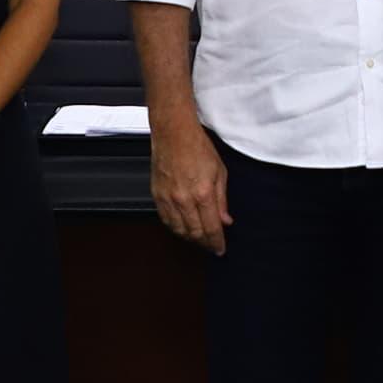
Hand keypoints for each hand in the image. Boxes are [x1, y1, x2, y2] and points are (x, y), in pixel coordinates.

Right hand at [150, 113, 229, 253]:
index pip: (211, 228)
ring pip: (179, 230)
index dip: (217, 243)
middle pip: (195, 233)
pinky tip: (183, 228)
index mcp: (203, 194)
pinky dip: (175, 228)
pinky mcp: (157, 196)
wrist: (173, 133)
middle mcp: (184, 200)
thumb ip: (222, 200)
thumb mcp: (220, 172)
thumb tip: (225, 220)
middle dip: (205, 243)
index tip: (220, 249)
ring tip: (199, 239)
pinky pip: (166, 220)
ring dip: (190, 238)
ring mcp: (168, 199)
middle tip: (211, 246)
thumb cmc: (198, 147)